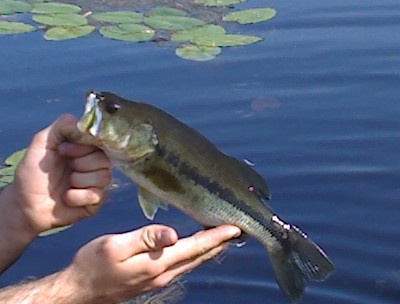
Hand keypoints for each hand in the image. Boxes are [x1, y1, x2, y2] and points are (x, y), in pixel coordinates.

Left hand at [4, 114, 111, 237]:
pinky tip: (67, 198)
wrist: (25, 206)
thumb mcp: (40, 145)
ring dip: (80, 181)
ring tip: (66, 185)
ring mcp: (95, 184)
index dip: (84, 146)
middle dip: (81, 165)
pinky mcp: (95, 202)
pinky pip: (98, 195)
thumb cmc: (32, 175)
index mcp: (83, 149)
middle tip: (66, 169)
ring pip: (105, 177)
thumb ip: (59, 128)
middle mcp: (92, 165)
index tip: (63, 150)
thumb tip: (79, 121)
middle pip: (105, 159)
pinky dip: (78, 197)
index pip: (100, 141)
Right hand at [62, 224, 240, 302]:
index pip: (194, 247)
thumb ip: (146, 238)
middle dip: (219, 243)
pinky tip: (196, 248)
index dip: (216, 237)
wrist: (81, 290)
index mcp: (157, 263)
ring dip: (209, 249)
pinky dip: (195, 254)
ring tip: (222, 238)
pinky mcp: (153, 279)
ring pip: (192, 262)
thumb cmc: (94, 264)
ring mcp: (159, 279)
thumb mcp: (116, 246)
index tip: (234, 228)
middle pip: (198, 256)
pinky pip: (182, 265)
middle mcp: (163, 273)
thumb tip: (173, 234)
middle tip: (236, 230)